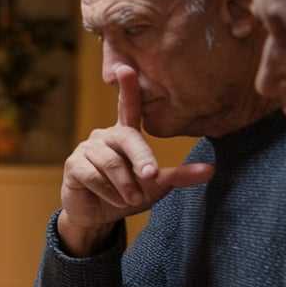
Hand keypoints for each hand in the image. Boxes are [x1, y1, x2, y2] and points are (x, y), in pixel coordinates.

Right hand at [57, 67, 213, 254]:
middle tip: (151, 176)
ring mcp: (87, 148)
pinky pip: (93, 175)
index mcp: (126, 134)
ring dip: (125, 186)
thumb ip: (178, 175)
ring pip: (111, 163)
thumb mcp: (156, 186)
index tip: (125, 68)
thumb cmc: (128, 195)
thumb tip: (211, 170)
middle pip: (127, 138)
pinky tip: (112, 200)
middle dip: (141, 158)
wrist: (98, 217)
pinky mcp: (73, 164)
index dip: (128, 89)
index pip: (128, 107)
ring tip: (131, 199)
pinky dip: (108, 192)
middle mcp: (105, 135)